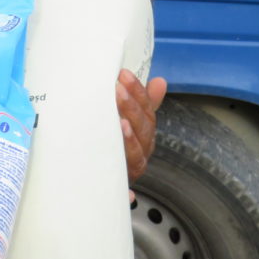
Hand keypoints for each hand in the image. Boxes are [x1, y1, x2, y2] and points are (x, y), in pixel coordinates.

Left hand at [117, 69, 166, 188]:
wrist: (98, 177)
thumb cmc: (114, 142)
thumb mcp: (129, 120)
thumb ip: (143, 103)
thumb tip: (160, 81)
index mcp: (145, 132)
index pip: (147, 109)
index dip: (138, 92)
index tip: (123, 75)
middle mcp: (143, 149)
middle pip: (143, 128)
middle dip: (131, 108)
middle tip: (117, 90)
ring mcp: (132, 167)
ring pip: (137, 152)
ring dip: (129, 138)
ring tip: (120, 122)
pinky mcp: (120, 183)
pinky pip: (127, 180)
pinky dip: (128, 175)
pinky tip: (124, 163)